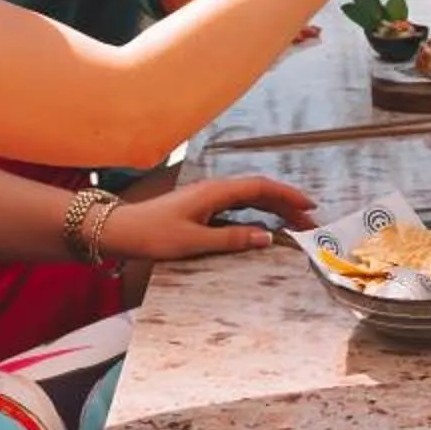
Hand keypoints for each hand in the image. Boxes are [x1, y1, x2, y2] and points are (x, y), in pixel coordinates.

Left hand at [100, 174, 315, 261]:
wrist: (121, 230)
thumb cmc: (153, 235)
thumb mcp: (194, 242)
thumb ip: (232, 239)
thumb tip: (267, 237)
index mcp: (216, 192)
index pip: (261, 187)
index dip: (288, 195)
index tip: (309, 207)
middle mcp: (215, 190)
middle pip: (259, 192)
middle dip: (287, 204)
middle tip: (310, 222)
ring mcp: (208, 198)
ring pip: (250, 199)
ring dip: (274, 209)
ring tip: (294, 225)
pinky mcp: (202, 208)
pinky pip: (238, 207)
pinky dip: (257, 215)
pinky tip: (263, 228)